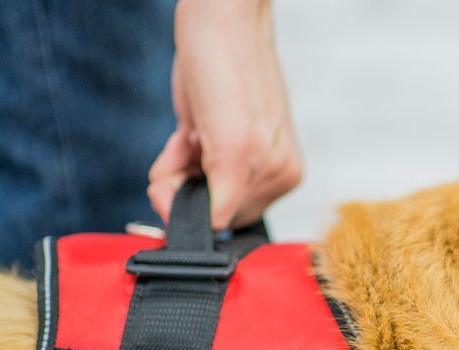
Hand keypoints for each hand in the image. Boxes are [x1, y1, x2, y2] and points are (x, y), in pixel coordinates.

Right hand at [148, 0, 300, 229]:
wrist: (228, 17)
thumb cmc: (222, 68)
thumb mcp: (224, 131)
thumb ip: (215, 172)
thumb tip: (188, 212)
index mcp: (285, 171)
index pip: (235, 218)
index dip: (200, 198)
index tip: (190, 159)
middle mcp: (283, 175)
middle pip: (218, 220)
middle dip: (187, 187)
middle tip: (188, 139)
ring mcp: (266, 167)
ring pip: (203, 214)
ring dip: (177, 174)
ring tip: (192, 129)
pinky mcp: (240, 153)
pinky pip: (202, 208)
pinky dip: (172, 178)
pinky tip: (186, 134)